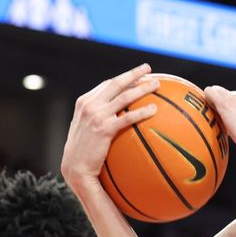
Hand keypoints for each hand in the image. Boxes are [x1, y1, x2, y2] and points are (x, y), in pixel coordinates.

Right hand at [61, 64, 158, 183]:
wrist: (76, 168)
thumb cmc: (84, 152)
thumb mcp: (86, 129)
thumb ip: (98, 118)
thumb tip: (117, 115)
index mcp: (84, 102)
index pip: (107, 84)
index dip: (124, 77)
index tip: (138, 73)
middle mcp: (89, 105)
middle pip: (115, 84)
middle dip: (133, 74)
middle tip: (148, 68)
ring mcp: (96, 116)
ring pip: (124, 97)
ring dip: (142, 88)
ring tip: (157, 85)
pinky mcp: (104, 129)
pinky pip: (128, 117)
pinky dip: (142, 111)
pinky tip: (155, 110)